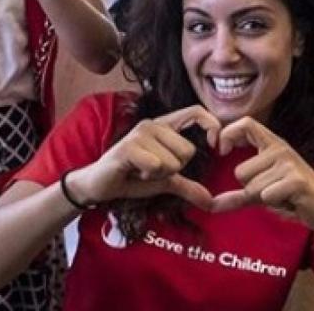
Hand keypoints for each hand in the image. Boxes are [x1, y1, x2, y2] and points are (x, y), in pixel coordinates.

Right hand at [66, 106, 221, 208]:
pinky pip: (157, 166)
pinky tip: (133, 172)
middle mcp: (154, 124)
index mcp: (165, 126)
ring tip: (141, 170)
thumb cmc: (132, 177)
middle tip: (152, 169)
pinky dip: (148, 176)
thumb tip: (211, 202)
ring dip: (159, 174)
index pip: (197, 112)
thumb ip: (188, 187)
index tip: (214, 147)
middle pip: (189, 150)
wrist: (99, 185)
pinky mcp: (129, 146)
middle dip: (175, 169)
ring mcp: (141, 133)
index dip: (211, 125)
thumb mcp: (166, 182)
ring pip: (174, 162)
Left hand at [211, 117, 313, 238]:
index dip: (228, 133)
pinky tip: (289, 201)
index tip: (221, 151)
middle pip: (240, 171)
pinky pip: (265, 195)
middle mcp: (280, 149)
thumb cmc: (293, 197)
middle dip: (250, 189)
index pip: (246, 124)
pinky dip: (273, 203)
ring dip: (263, 198)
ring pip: (252, 186)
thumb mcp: (262, 193)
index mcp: (272, 145)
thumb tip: (210, 205)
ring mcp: (289, 163)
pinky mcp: (296, 180)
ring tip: (282, 195)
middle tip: (271, 191)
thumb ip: (237, 196)